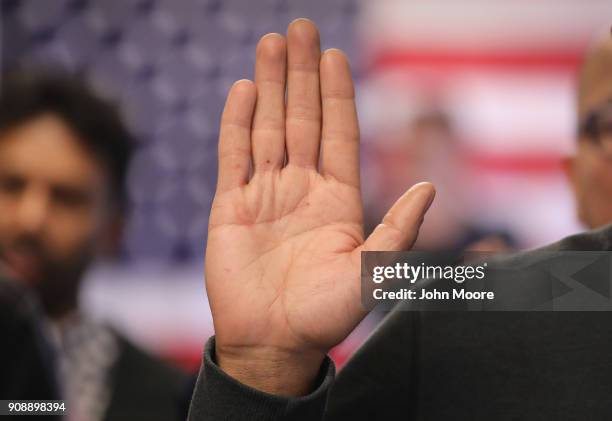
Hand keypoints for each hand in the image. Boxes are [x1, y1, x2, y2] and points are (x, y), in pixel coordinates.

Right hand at [205, 19, 434, 395]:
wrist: (273, 343)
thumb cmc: (323, 315)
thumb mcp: (371, 274)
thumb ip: (397, 231)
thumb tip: (429, 188)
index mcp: (337, 199)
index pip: (339, 133)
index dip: (338, 93)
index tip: (335, 54)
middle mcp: (301, 189)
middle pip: (303, 119)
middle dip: (302, 74)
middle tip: (300, 29)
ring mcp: (264, 195)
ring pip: (268, 128)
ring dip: (271, 86)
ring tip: (271, 44)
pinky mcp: (230, 208)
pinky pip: (234, 157)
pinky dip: (237, 124)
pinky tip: (244, 92)